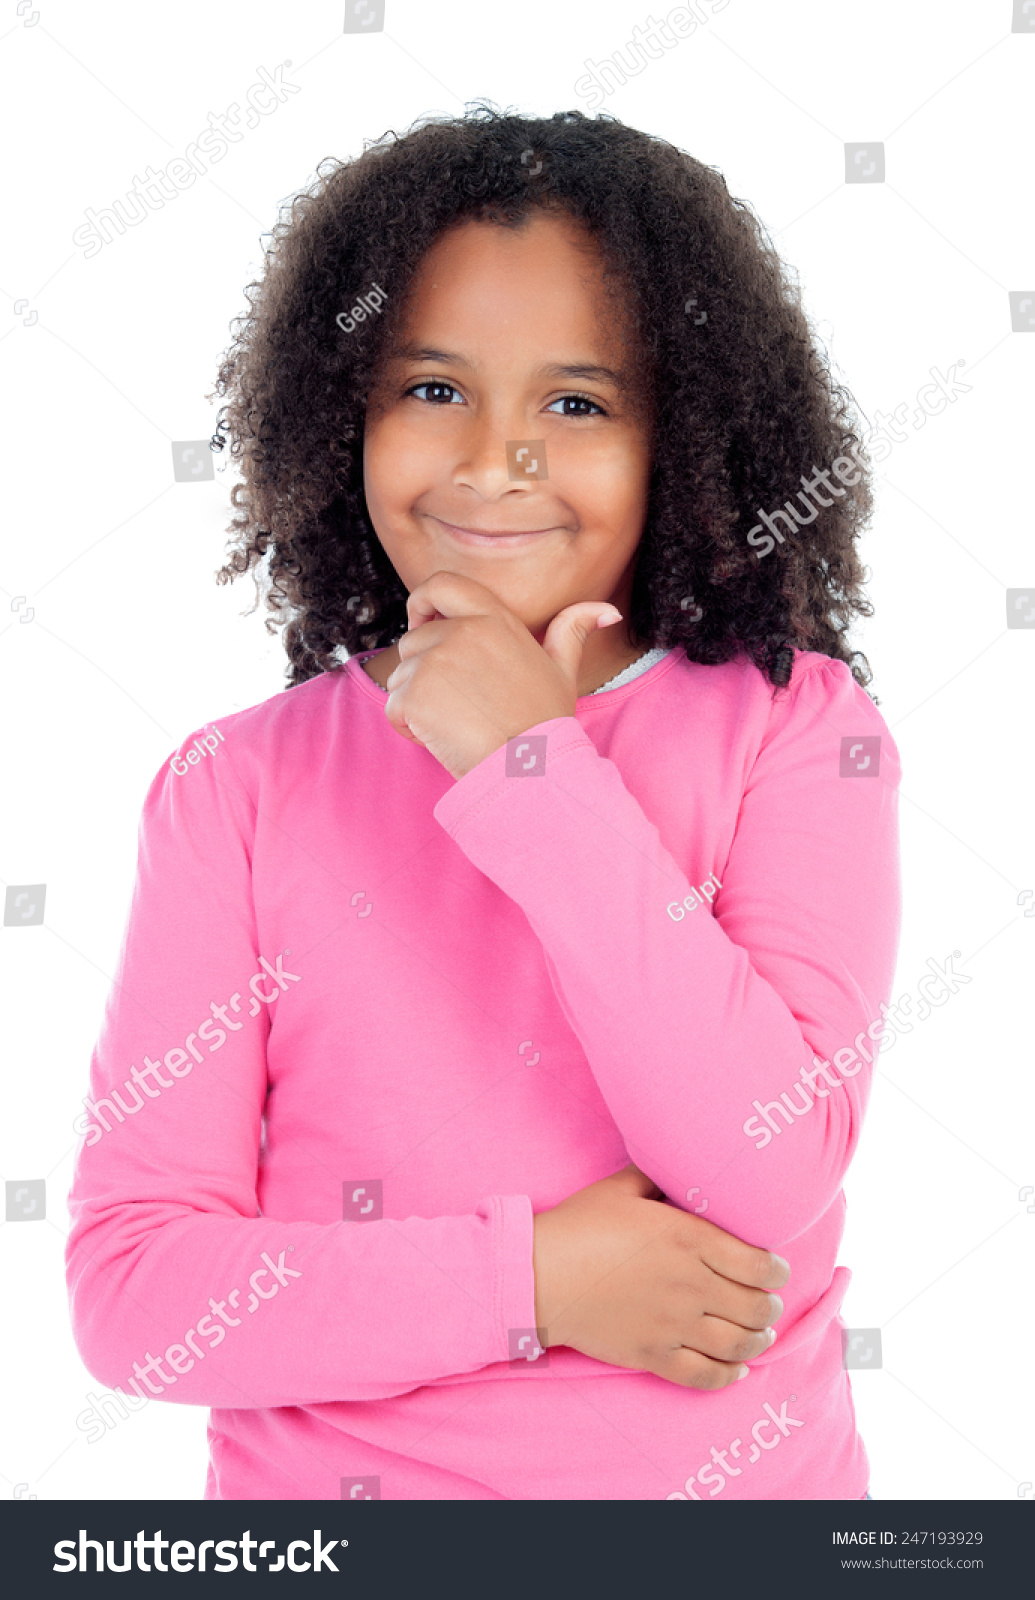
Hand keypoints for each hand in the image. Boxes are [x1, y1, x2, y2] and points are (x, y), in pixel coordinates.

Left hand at [383, 570, 622, 779]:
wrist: (530, 769)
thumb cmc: (546, 724)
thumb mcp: (564, 671)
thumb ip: (573, 631)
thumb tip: (608, 611)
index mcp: (493, 618)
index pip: (441, 583)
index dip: (422, 601)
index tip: (422, 623)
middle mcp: (462, 631)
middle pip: (413, 640)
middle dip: (422, 672)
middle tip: (459, 703)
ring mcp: (436, 661)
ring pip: (401, 675)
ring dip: (416, 701)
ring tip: (457, 723)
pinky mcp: (416, 693)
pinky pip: (394, 707)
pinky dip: (408, 727)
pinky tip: (442, 738)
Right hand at [531, 1162, 788, 1388]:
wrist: (539, 1275)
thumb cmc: (579, 1225)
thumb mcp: (622, 1188)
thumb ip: (659, 1177)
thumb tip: (679, 1167)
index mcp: (689, 1239)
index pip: (760, 1264)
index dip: (778, 1270)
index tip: (777, 1270)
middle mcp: (690, 1285)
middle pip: (757, 1307)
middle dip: (771, 1306)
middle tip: (768, 1302)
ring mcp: (673, 1325)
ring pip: (739, 1344)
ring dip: (758, 1340)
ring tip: (759, 1334)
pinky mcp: (653, 1356)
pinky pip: (705, 1376)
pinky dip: (729, 1375)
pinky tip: (736, 1368)